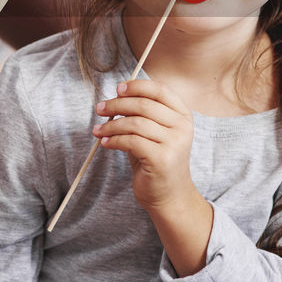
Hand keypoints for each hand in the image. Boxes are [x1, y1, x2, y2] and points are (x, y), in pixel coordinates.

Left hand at [93, 79, 195, 212]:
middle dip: (117, 104)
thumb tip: (117, 95)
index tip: (118, 89)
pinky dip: (113, 140)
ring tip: (98, 130)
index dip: (137, 86)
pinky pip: (130, 141)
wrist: (170, 196)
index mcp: (183, 115)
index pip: (160, 90)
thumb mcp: (155, 132)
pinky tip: (105, 143)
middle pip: (144, 105)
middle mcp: (182, 127)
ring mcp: (174, 143)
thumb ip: (143, 114)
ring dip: (111, 125)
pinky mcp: (161, 159)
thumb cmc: (157, 160)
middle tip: (100, 108)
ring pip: (134, 123)